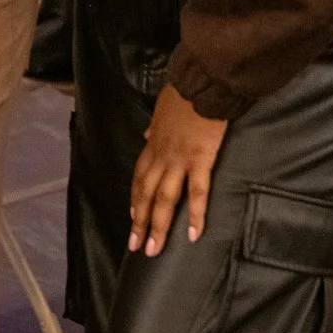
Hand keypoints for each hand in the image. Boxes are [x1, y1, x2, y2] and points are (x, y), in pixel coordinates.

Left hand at [130, 84, 227, 255]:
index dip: (135, 200)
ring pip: (164, 199)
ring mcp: (179, 160)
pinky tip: (193, 234)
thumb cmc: (184, 93)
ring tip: (154, 250)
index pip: (139, 177)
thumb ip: (154, 127)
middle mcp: (161, 155)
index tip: (132, 218)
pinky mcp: (199, 159)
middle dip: (139, 222)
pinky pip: (196, 192)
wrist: (201, 82)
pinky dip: (194, 215)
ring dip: (158, 226)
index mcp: (153, 144)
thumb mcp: (160, 109)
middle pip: (146, 194)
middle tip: (136, 246)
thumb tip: (146, 136)